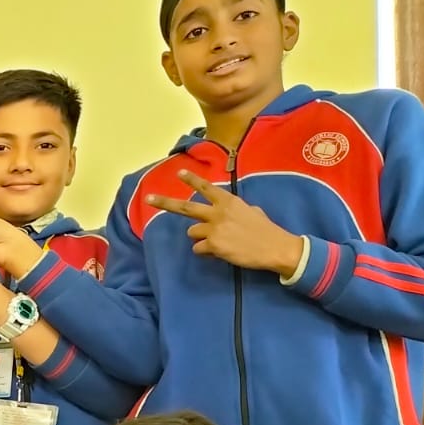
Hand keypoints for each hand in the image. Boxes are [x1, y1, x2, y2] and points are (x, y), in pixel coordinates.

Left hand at [145, 170, 303, 275]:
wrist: (275, 247)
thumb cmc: (266, 229)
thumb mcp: (252, 211)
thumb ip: (236, 209)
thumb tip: (229, 213)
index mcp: (229, 201)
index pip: (206, 187)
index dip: (191, 180)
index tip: (179, 172)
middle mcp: (218, 212)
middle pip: (185, 208)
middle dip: (165, 202)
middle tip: (148, 199)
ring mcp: (214, 229)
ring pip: (191, 233)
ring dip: (200, 237)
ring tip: (219, 240)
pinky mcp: (213, 245)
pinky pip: (199, 249)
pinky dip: (206, 252)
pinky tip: (222, 251)